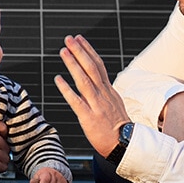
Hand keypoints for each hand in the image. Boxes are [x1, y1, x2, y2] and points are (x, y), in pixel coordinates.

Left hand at [53, 35, 131, 157]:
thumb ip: (105, 92)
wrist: (125, 145)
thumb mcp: (115, 104)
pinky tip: (58, 79)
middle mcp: (103, 94)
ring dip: (73, 64)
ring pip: (84, 80)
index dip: (88, 51)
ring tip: (63, 51)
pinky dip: (66, 89)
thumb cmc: (118, 128)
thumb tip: (99, 82)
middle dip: (80, 51)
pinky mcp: (89, 117)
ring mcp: (96, 105)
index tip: (79, 39)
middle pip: (91, 68)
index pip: (98, 65)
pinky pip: (76, 101)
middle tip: (69, 38)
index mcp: (108, 90)